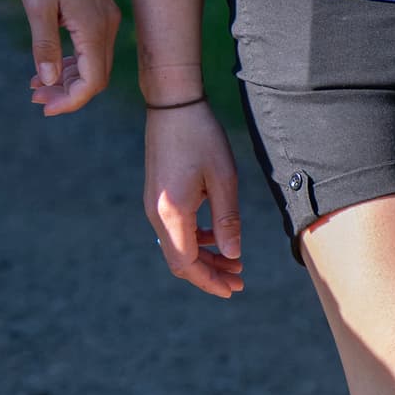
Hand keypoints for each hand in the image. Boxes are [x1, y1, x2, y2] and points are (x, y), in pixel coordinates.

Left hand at [18, 0, 121, 114]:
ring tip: (36, 86)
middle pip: (95, 75)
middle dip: (67, 93)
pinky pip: (90, 47)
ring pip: (93, 62)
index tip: (44, 108)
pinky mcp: (98, 10)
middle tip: (35, 98)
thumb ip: (44, 47)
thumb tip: (49, 81)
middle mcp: (106, 25)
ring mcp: (105, 17)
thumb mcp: (37, 7)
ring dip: (68, 79)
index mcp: (93, 28)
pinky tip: (49, 64)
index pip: (92, 80)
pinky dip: (72, 62)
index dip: (71, 101)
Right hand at [144, 101, 243, 297]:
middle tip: (239, 280)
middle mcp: (157, 215)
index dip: (210, 281)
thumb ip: (227, 220)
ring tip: (234, 260)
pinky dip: (196, 239)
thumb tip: (233, 255)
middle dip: (210, 273)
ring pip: (177, 246)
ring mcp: (154, 206)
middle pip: (180, 260)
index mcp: (172, 214)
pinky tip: (217, 236)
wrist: (172, 105)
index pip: (187, 264)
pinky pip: (175, 230)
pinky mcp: (158, 196)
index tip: (233, 290)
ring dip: (205, 257)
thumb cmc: (201, 137)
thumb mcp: (223, 179)